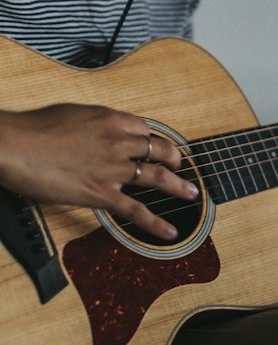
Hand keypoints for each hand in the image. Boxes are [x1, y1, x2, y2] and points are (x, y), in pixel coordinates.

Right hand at [0, 104, 196, 242]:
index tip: (156, 144)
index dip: (153, 138)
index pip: (144, 129)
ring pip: (157, 177)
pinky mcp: (101, 194)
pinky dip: (156, 223)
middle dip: (174, 158)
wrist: (15, 146)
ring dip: (178, 186)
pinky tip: (170, 231)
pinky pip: (136, 210)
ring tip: (192, 192)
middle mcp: (118, 142)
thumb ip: (93, 123)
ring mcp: (113, 169)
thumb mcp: (72, 113)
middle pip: (158, 150)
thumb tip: (98, 131)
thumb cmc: (35, 128)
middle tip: (181, 165)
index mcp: (111, 119)